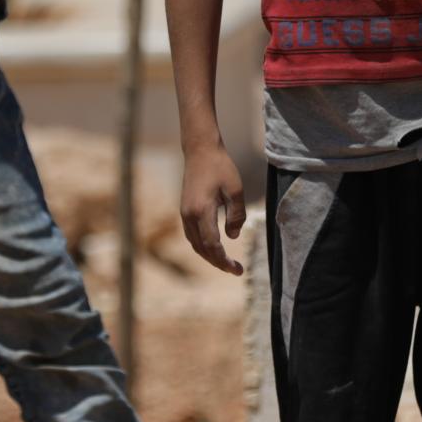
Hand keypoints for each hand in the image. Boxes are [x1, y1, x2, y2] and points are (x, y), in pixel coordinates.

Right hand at [179, 143, 247, 275]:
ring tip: (226, 263)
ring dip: (210, 256)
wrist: (200, 150)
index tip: (237, 269)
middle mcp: (189, 215)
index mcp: (202, 211)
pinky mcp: (185, 210)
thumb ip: (236, 215)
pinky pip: (192, 236)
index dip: (224, 260)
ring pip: (196, 244)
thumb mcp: (236, 190)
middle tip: (236, 270)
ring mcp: (184, 213)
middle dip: (218, 263)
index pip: (212, 245)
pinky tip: (214, 248)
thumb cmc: (220, 167)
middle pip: (202, 249)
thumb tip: (233, 237)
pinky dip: (203, 246)